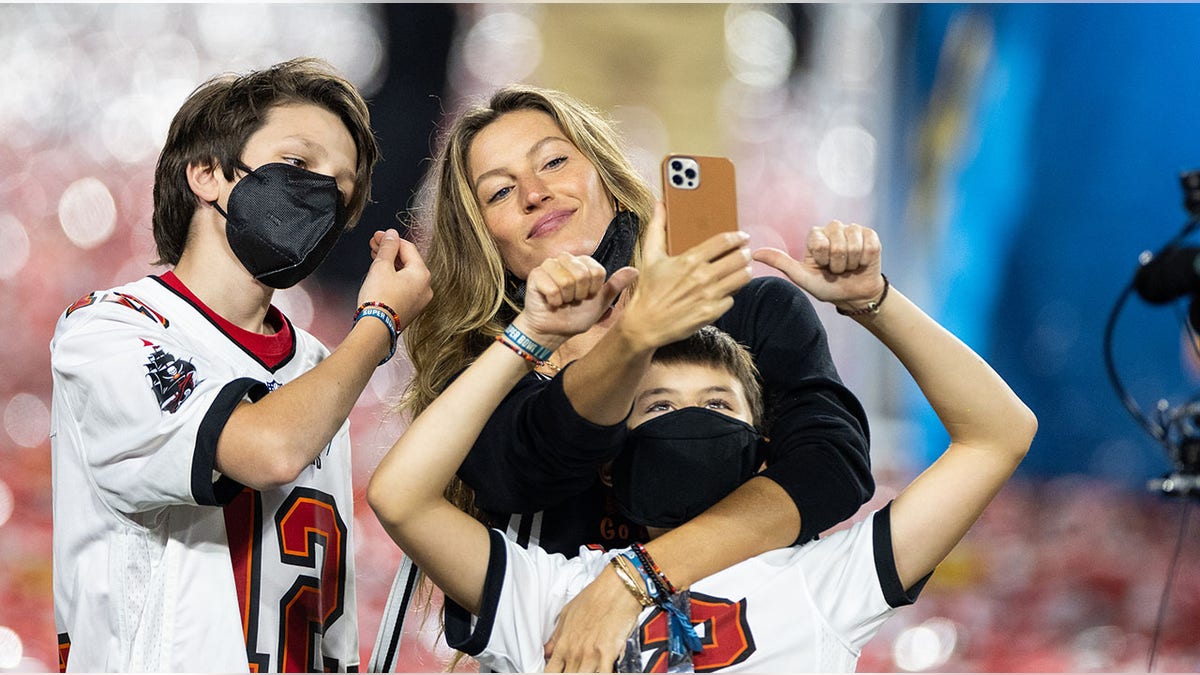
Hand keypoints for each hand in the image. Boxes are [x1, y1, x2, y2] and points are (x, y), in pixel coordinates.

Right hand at [358, 228, 432, 329]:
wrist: (375, 329)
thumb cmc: (379, 300)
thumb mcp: (381, 266)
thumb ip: (387, 247)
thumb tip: (391, 235)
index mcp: (422, 274)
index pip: (408, 248)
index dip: (391, 239)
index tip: (378, 236)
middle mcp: (425, 287)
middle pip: (408, 261)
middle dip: (390, 251)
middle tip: (375, 244)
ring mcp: (419, 300)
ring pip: (405, 274)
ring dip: (390, 263)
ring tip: (375, 257)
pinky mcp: (411, 309)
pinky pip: (404, 287)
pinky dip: (393, 278)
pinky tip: (381, 274)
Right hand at [514, 253, 637, 348]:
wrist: (553, 332)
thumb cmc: (575, 316)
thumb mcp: (600, 303)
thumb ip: (615, 285)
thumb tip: (635, 271)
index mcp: (583, 263)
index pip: (597, 271)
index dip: (593, 290)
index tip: (586, 297)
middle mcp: (566, 259)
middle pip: (583, 274)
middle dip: (579, 294)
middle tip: (572, 300)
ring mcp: (549, 265)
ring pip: (567, 279)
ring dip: (566, 298)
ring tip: (562, 301)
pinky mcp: (536, 274)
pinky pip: (551, 287)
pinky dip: (554, 301)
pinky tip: (551, 302)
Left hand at [543, 565, 641, 671]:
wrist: (618, 587)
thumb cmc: (595, 596)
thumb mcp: (568, 613)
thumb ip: (557, 636)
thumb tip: (547, 650)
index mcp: (563, 643)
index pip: (550, 672)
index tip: (556, 673)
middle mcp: (575, 652)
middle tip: (574, 669)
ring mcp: (591, 655)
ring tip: (588, 669)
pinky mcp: (608, 654)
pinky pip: (603, 674)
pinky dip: (602, 674)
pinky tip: (602, 670)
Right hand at [615, 202, 752, 349]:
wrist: (645, 324)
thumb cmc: (648, 290)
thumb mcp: (650, 256)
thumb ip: (657, 228)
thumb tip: (659, 204)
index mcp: (690, 259)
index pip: (724, 241)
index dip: (738, 237)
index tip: (742, 237)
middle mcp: (702, 276)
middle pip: (739, 258)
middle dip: (745, 254)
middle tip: (744, 253)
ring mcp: (709, 295)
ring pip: (742, 278)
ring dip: (745, 272)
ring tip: (741, 270)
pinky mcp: (712, 312)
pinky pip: (732, 299)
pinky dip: (730, 294)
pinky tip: (725, 291)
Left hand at [753, 220, 885, 310]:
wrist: (853, 295)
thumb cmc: (826, 286)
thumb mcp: (801, 277)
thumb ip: (780, 262)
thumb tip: (753, 253)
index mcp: (815, 235)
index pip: (819, 243)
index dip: (823, 260)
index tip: (822, 267)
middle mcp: (833, 228)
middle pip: (837, 245)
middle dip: (838, 264)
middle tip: (836, 270)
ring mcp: (852, 230)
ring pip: (853, 244)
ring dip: (851, 263)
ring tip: (848, 267)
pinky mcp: (870, 235)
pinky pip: (869, 245)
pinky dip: (864, 260)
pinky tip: (861, 263)